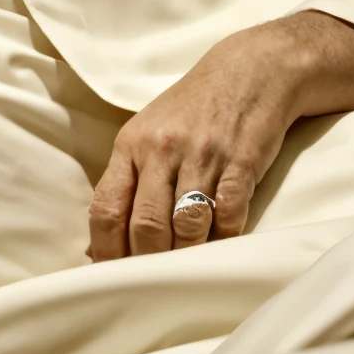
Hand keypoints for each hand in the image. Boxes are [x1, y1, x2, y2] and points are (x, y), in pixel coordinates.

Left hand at [88, 12, 353, 259]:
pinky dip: (224, 241)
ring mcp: (203, 156)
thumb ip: (128, 181)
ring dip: (187, 258)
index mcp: (132, 144)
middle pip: (146, 227)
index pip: (106, 208)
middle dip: (148, 264)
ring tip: (187, 271)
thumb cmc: (194, 109)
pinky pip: (229, 218)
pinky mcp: (241, 163)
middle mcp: (163, 149)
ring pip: (187, 229)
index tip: (111, 275)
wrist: (252, 69)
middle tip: (153, 284)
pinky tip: (221, 247)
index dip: (106, 251)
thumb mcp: (150, 133)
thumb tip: (102, 243)